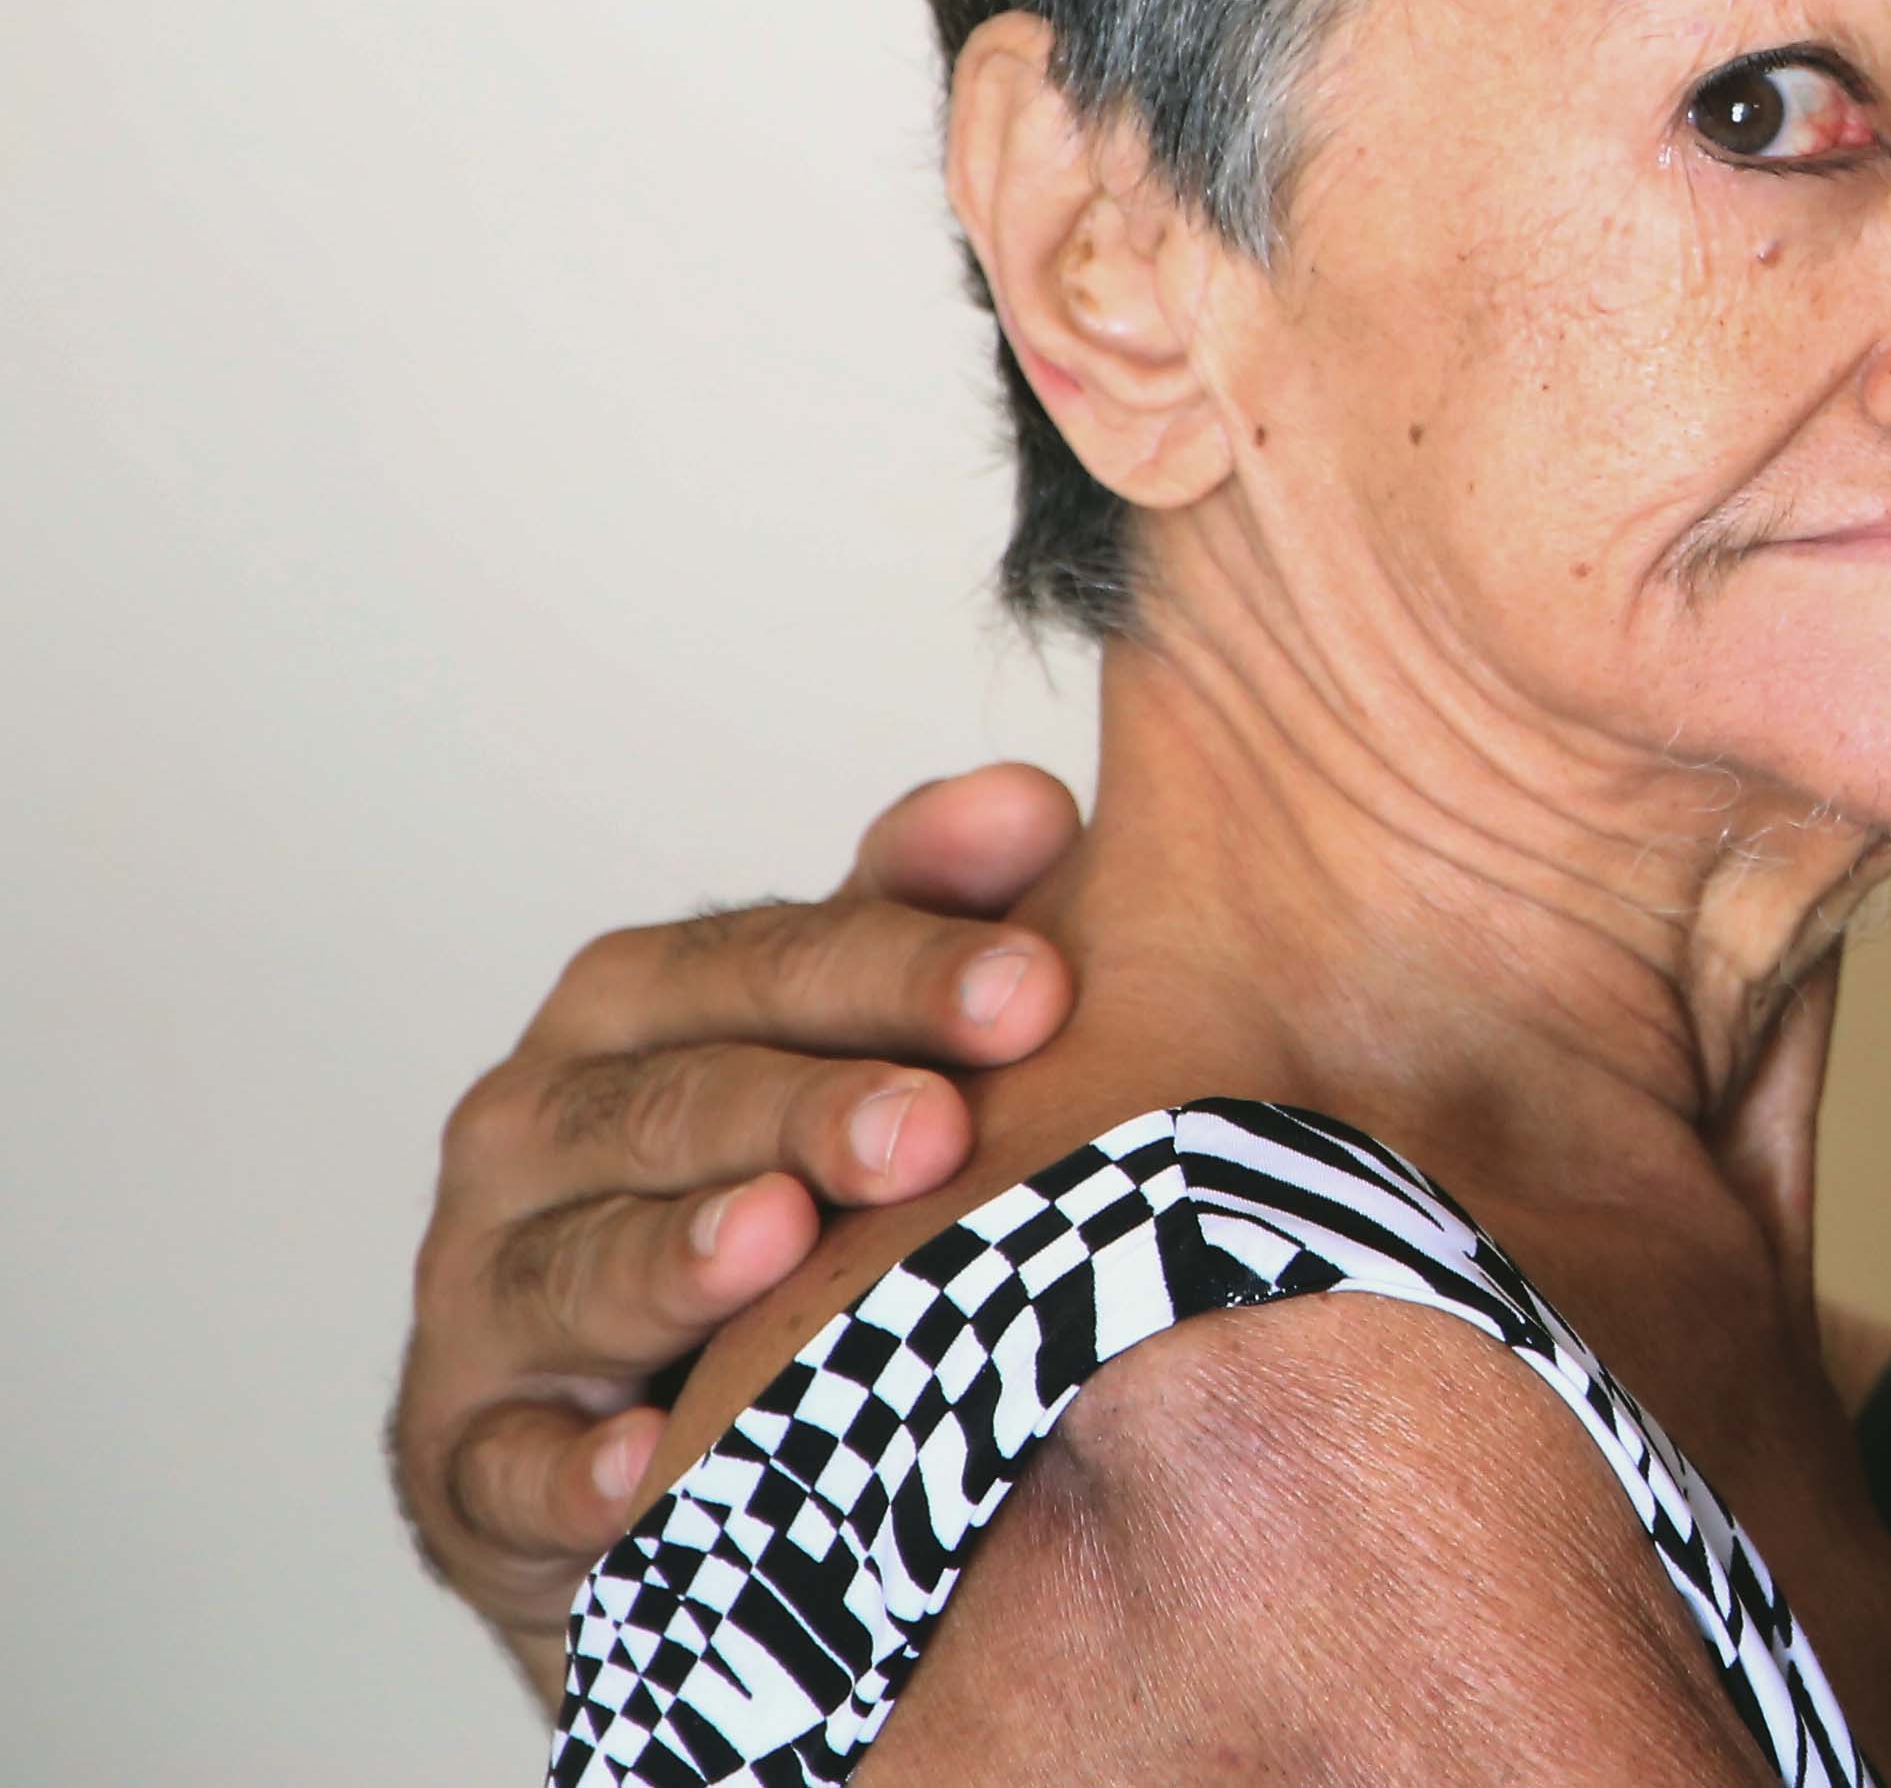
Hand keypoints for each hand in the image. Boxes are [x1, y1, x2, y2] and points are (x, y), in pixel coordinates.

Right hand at [393, 763, 1084, 1691]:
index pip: (768, 965)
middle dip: (808, 1110)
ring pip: (577, 1269)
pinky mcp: (463, 1461)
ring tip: (779, 1243)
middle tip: (936, 1129)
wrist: (652, 1414)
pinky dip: (568, 1475)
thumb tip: (1029, 802)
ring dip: (677, 1260)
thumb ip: (927, 914)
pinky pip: (507, 1469)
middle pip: (676, 1105)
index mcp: (633, 1009)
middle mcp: (533, 1131)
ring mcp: (483, 1296)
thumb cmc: (780, 1177)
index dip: (904, 967)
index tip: (1040, 989)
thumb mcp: (854, 1037)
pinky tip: (646, 1469)